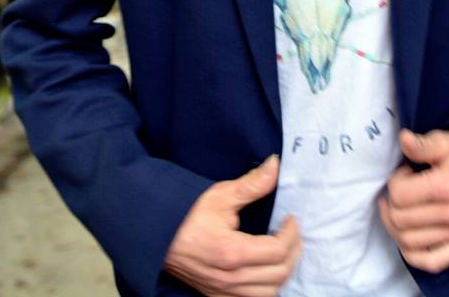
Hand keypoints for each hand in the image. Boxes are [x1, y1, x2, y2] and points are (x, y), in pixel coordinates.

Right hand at [164, 154, 300, 295]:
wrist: (155, 234)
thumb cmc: (187, 213)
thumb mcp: (220, 194)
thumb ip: (252, 184)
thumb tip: (275, 165)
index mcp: (231, 252)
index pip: (278, 251)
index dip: (291, 234)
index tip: (291, 218)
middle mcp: (229, 279)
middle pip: (279, 275)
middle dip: (293, 252)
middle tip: (292, 232)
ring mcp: (222, 292)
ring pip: (269, 294)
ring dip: (282, 273)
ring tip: (282, 250)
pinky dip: (266, 287)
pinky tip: (265, 269)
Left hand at [379, 129, 448, 273]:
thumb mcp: (446, 142)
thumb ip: (423, 144)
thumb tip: (403, 138)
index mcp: (448, 185)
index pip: (399, 194)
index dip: (394, 181)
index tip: (405, 173)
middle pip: (400, 219)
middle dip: (392, 202)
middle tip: (403, 190)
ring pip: (408, 242)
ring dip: (396, 226)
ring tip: (403, 209)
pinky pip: (429, 263)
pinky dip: (411, 253)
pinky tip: (409, 234)